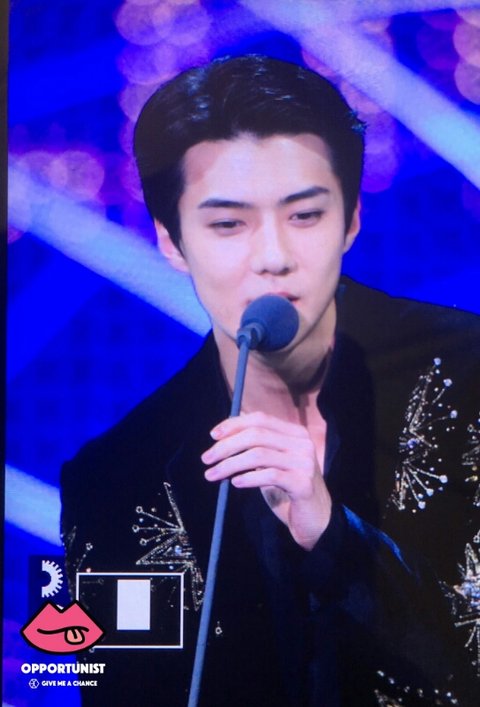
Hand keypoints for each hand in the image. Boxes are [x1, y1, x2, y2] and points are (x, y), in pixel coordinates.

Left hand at [201, 411, 331, 549]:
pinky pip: (270, 475)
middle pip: (257, 435)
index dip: (234, 424)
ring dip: (230, 464)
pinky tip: (235, 483)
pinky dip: (248, 478)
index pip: (260, 418)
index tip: (213, 435)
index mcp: (295, 433)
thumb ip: (257, 447)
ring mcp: (305, 463)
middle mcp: (302, 443)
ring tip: (212, 475)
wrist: (314, 520)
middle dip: (227, 446)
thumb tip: (224, 433)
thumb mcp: (272, 463)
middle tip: (206, 459)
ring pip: (259, 455)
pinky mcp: (303, 484)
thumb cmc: (287, 490)